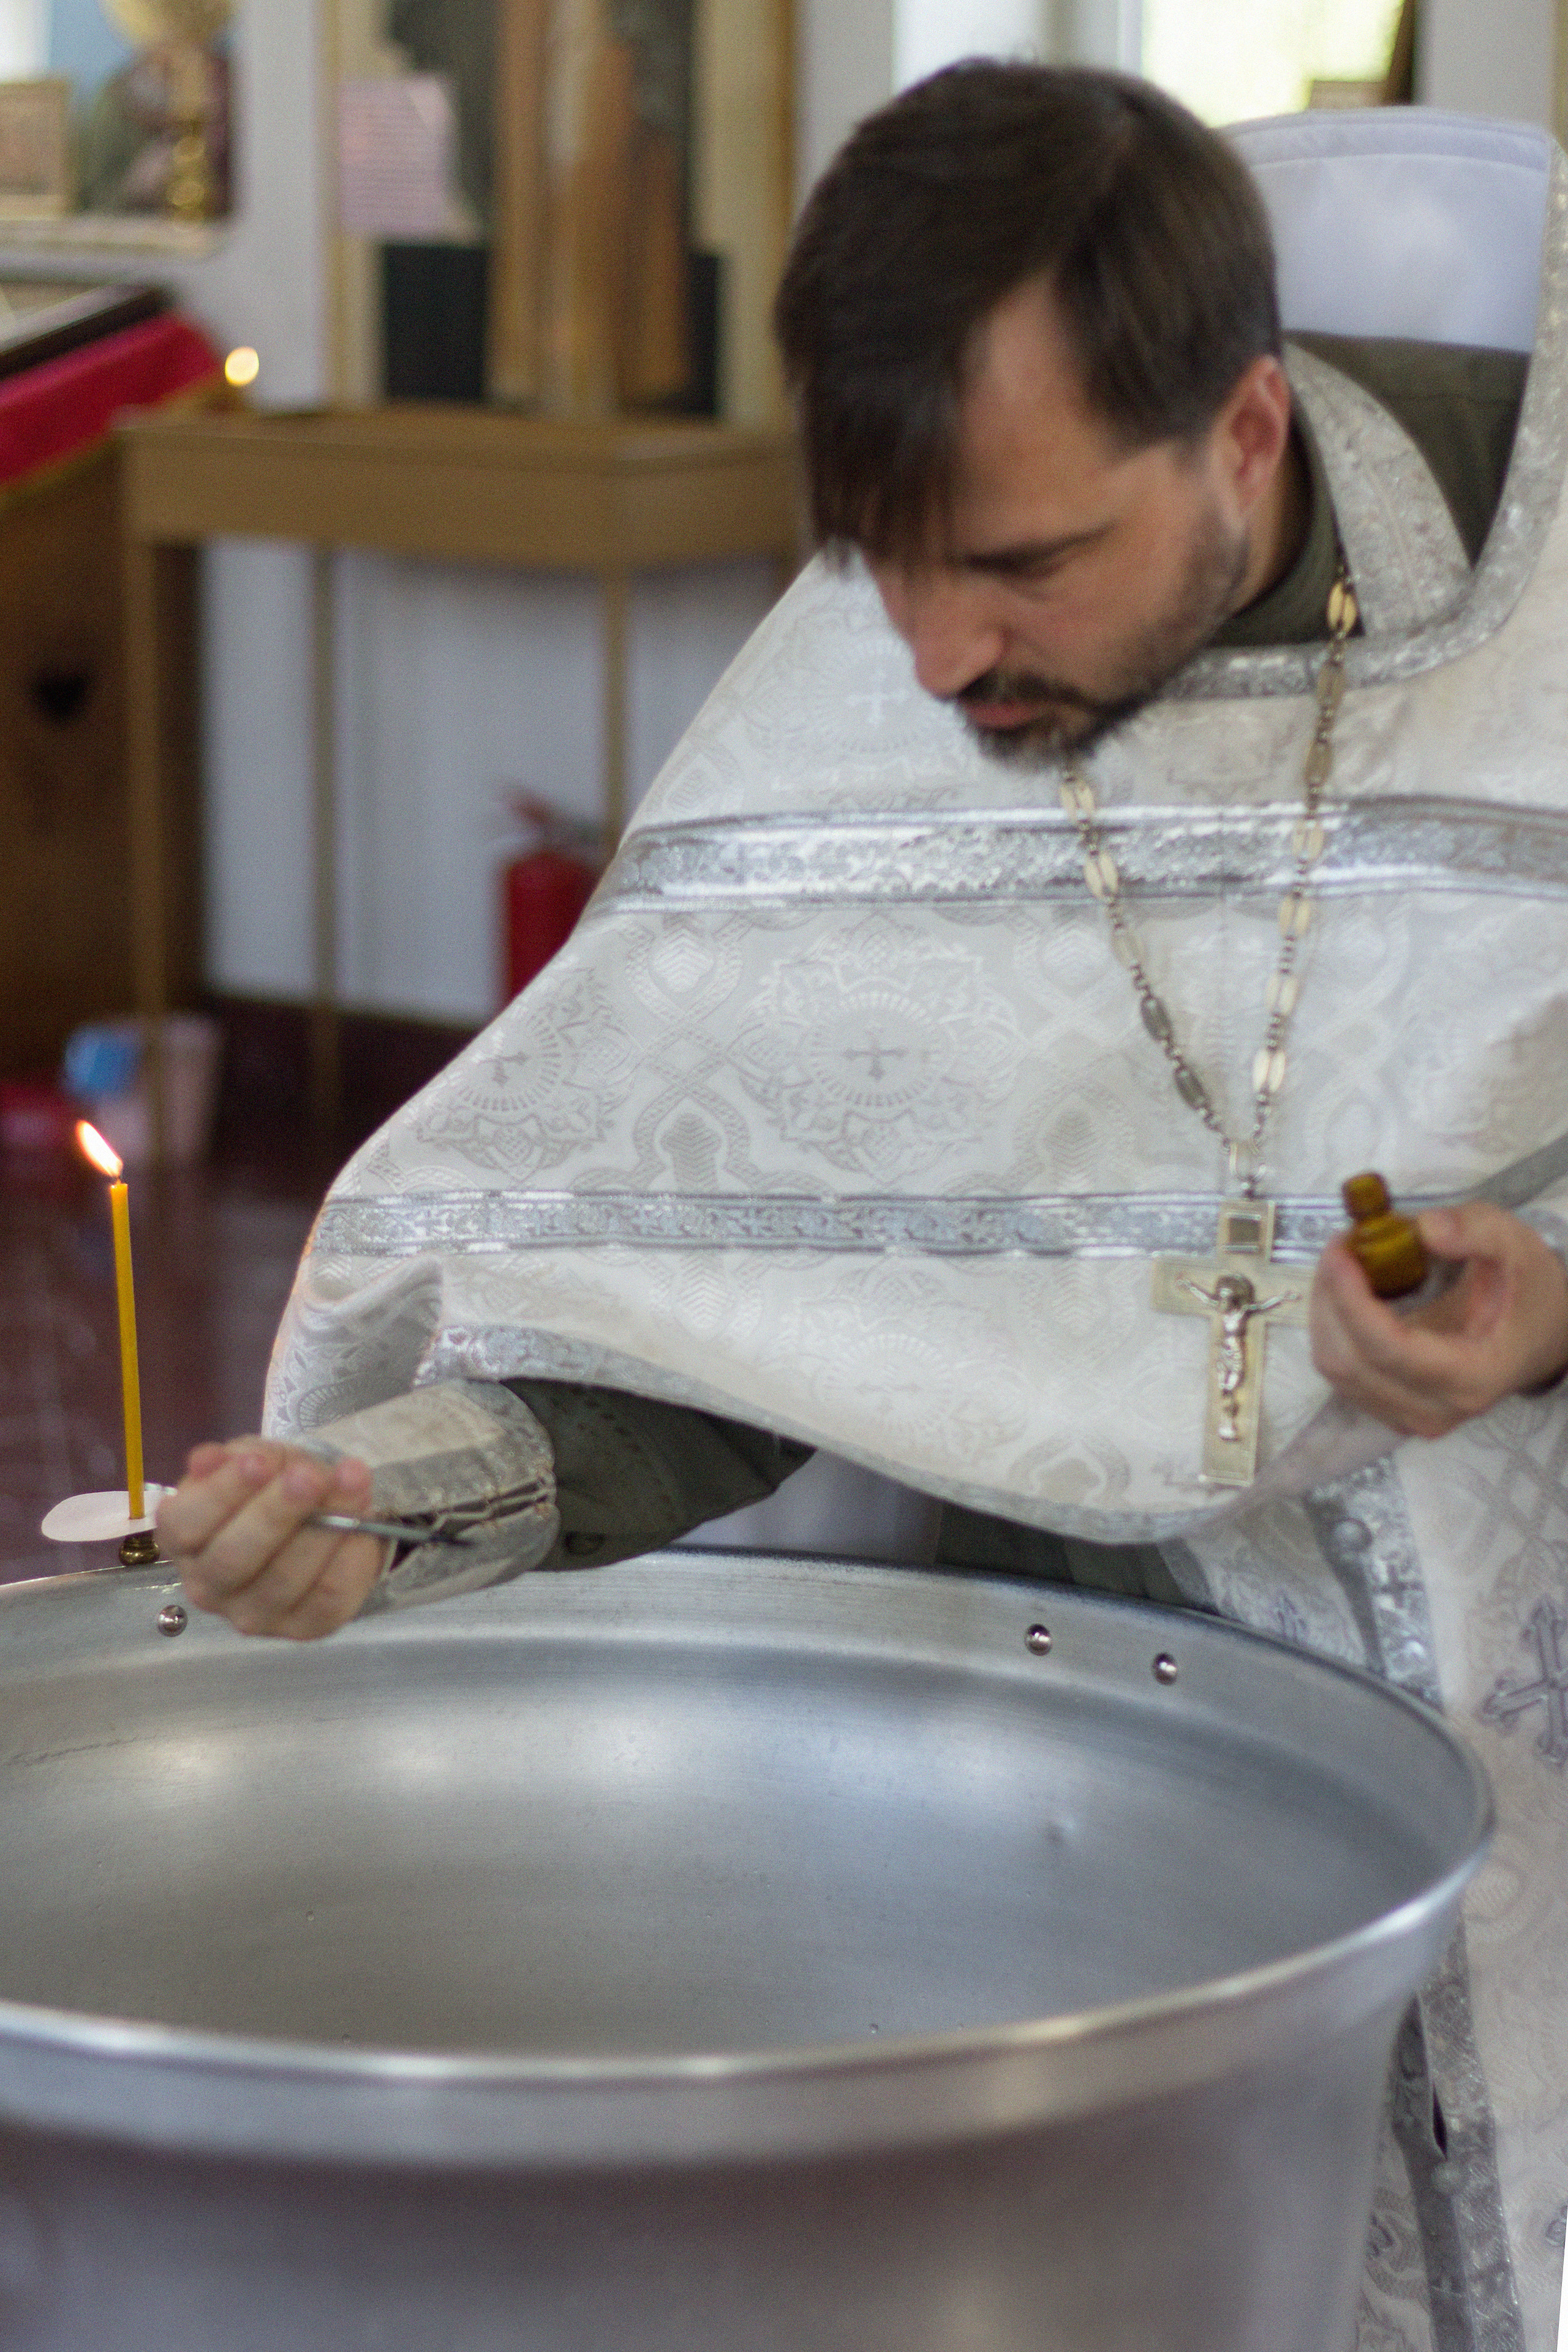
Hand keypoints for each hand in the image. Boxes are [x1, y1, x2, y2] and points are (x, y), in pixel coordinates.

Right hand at [156, 1439, 387, 1639]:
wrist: (314, 1514)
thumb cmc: (267, 1487)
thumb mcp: (251, 1459)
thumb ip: (232, 1459)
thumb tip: (210, 1459)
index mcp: (183, 1541)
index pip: (185, 1525)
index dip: (221, 1493)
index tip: (259, 1460)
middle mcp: (208, 1587)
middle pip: (234, 1557)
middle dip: (275, 1512)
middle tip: (309, 1476)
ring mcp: (254, 1615)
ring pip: (286, 1579)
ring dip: (323, 1527)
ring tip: (349, 1481)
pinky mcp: (304, 1627)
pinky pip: (330, 1595)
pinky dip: (350, 1553)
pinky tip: (363, 1518)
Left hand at [1310, 1203, 1567, 1439]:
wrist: (1541, 1335)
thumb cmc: (1528, 1291)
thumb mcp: (1516, 1245)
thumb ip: (1476, 1230)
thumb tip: (1425, 1228)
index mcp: (1473, 1376)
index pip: (1388, 1349)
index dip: (1351, 1300)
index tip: (1338, 1253)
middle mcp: (1437, 1410)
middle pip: (1349, 1361)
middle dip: (1331, 1298)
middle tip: (1341, 1246)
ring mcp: (1410, 1417)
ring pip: (1336, 1368)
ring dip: (1326, 1311)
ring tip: (1345, 1264)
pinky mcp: (1390, 1409)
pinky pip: (1341, 1373)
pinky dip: (1333, 1329)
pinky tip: (1349, 1294)